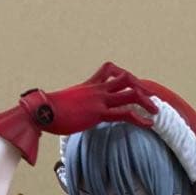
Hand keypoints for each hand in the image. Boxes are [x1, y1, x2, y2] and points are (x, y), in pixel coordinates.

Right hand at [21, 62, 157, 136]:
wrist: (40, 112)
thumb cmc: (47, 112)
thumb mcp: (64, 106)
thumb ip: (73, 107)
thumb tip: (67, 115)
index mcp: (89, 85)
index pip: (110, 70)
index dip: (124, 76)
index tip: (132, 88)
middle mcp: (96, 89)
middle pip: (125, 78)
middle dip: (141, 87)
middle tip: (150, 99)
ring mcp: (98, 99)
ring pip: (129, 92)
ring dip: (146, 101)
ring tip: (156, 112)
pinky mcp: (98, 113)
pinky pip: (124, 113)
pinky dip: (139, 118)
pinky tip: (148, 124)